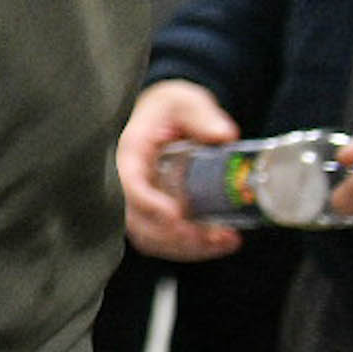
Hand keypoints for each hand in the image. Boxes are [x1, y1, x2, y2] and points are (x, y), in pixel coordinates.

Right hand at [117, 79, 243, 262]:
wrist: (167, 116)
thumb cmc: (170, 108)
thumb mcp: (185, 102)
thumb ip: (202, 116)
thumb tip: (223, 134)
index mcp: (129, 154)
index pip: (129, 185)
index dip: (149, 204)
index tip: (176, 215)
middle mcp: (128, 183)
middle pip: (138, 221)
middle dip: (175, 236)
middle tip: (213, 236)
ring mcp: (140, 202)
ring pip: (150, 238)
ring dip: (186, 247)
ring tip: (224, 241)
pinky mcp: (155, 214)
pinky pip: (163, 241)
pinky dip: (189, 249)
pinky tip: (219, 244)